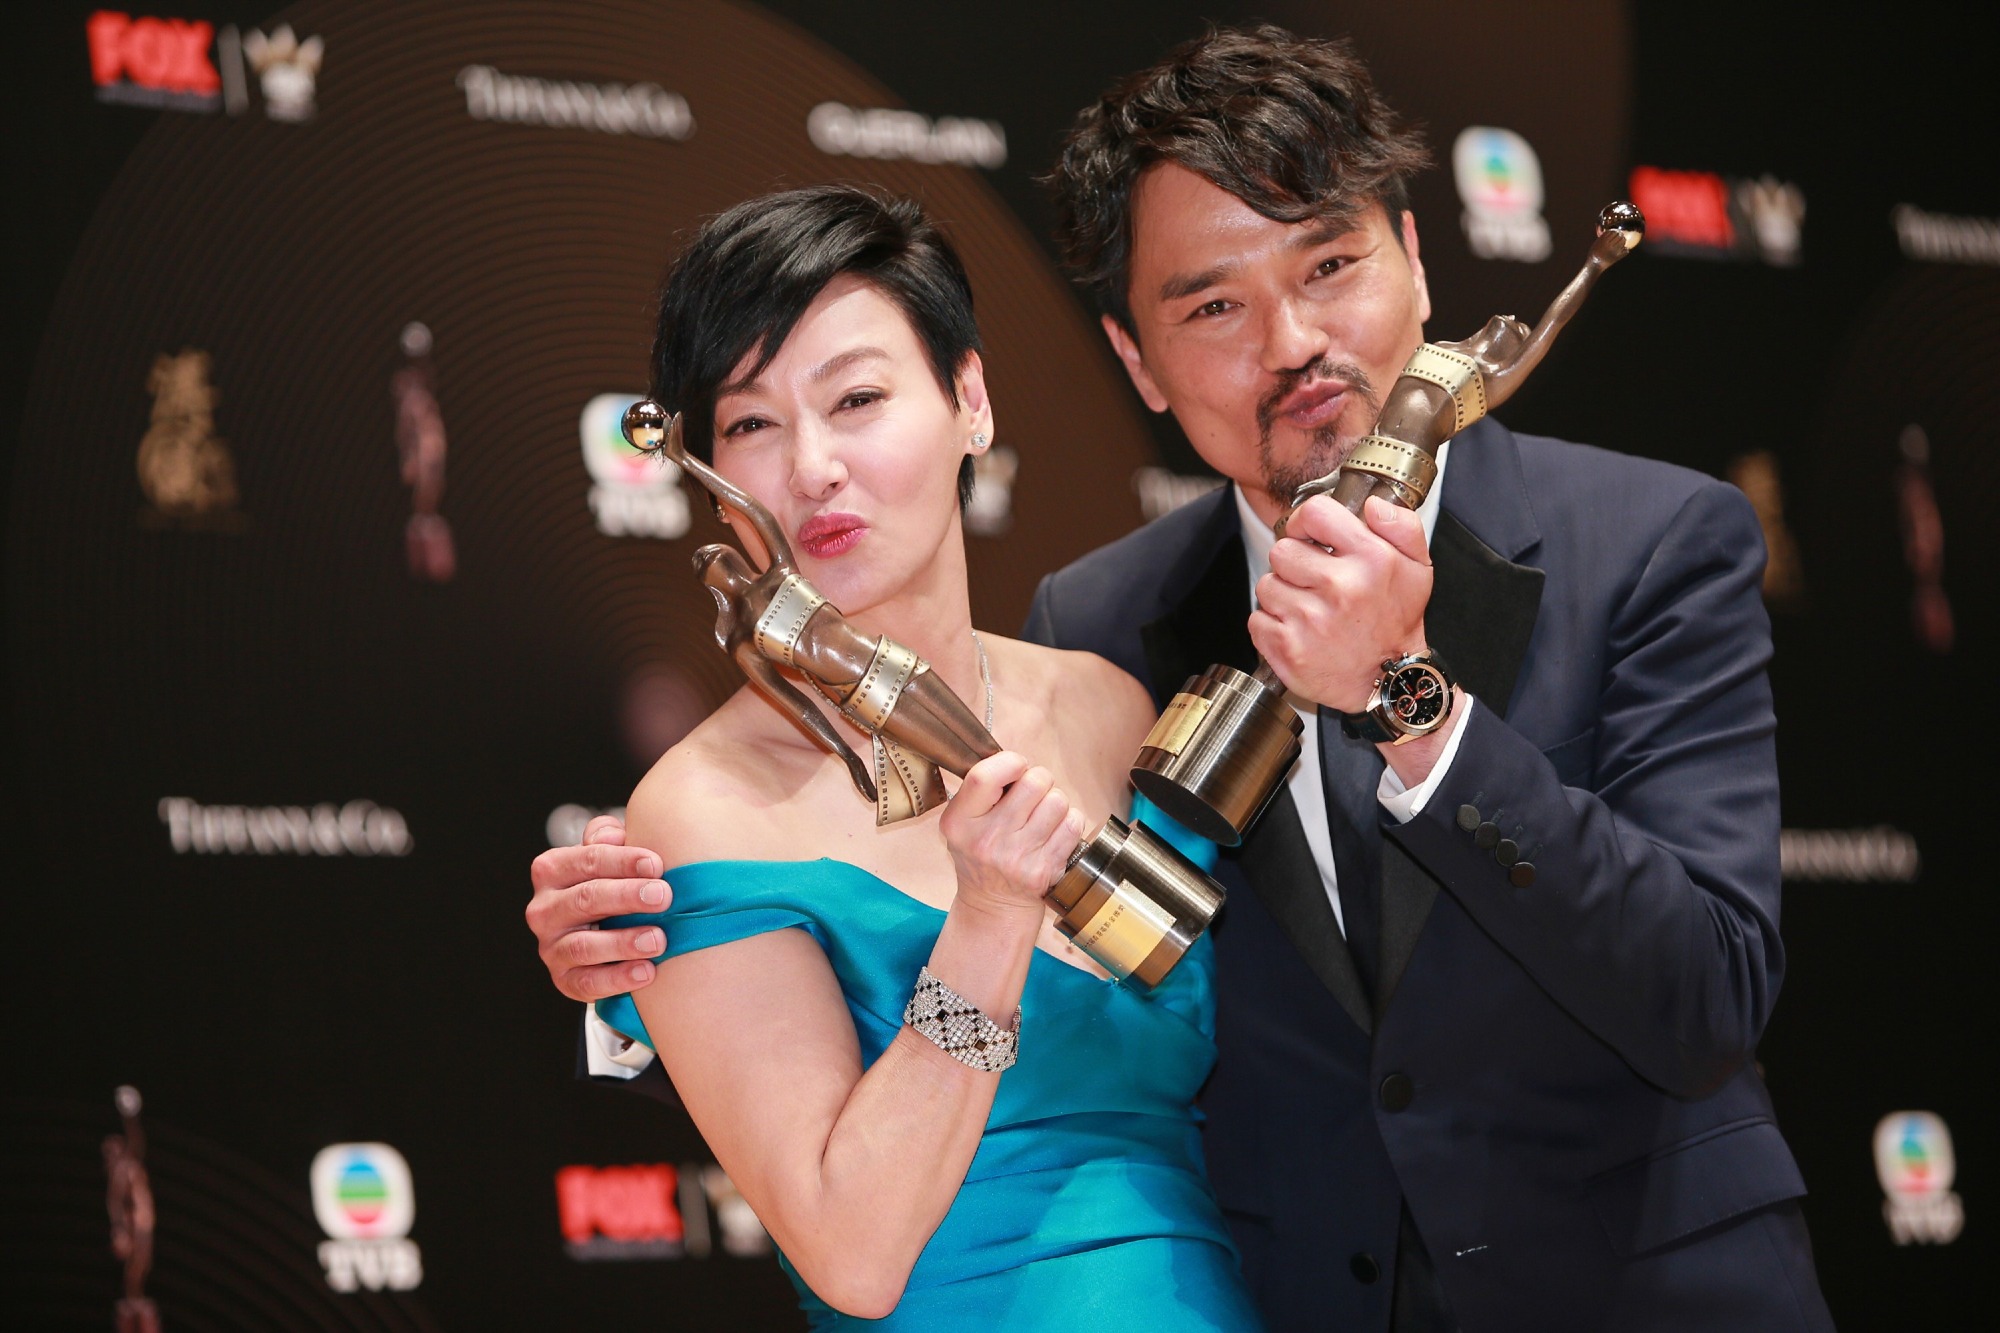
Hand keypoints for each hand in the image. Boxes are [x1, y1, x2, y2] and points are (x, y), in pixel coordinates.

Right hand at [527, 815, 672, 1002]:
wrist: (605, 932)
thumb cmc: (613, 883)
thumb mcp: (609, 856)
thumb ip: (608, 837)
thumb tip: (613, 836)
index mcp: (552, 870)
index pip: (587, 860)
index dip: (623, 861)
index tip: (657, 864)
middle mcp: (544, 909)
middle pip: (585, 899)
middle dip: (627, 896)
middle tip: (663, 897)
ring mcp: (551, 947)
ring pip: (584, 945)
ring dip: (624, 942)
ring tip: (658, 939)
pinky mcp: (564, 980)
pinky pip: (588, 983)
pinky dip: (618, 979)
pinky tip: (647, 972)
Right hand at [940, 752, 1087, 918]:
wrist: (993, 906)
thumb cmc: (980, 854)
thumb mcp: (962, 822)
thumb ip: (981, 789)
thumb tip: (1016, 760)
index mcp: (960, 822)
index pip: (985, 776)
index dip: (1010, 762)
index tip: (1015, 768)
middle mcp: (987, 840)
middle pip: (1033, 782)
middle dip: (1039, 780)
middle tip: (1032, 794)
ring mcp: (1017, 857)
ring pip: (1057, 801)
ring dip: (1054, 802)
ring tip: (1042, 815)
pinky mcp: (1044, 870)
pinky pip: (1072, 823)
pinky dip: (1068, 821)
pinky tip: (1053, 831)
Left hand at [1250, 494, 1432, 711]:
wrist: (1389, 681)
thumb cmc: (1396, 621)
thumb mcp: (1418, 567)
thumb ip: (1402, 525)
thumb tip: (1373, 504)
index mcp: (1371, 559)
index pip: (1314, 513)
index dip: (1305, 522)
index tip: (1309, 537)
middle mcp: (1340, 587)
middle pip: (1281, 550)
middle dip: (1293, 564)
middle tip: (1314, 582)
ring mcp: (1311, 620)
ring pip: (1266, 585)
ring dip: (1282, 595)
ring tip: (1309, 609)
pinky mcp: (1288, 648)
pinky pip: (1257, 619)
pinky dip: (1271, 625)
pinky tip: (1298, 631)